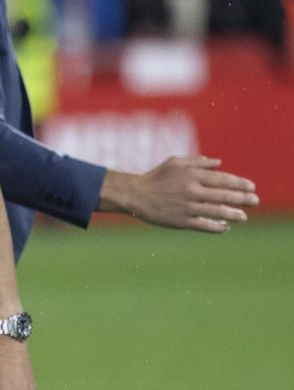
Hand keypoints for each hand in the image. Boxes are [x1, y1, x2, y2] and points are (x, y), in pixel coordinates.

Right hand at [99, 156, 257, 232]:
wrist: (135, 195)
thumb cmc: (156, 177)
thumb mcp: (175, 162)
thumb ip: (198, 162)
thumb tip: (219, 163)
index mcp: (192, 175)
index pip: (223, 179)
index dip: (240, 183)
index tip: (251, 187)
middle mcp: (192, 191)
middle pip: (225, 196)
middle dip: (243, 199)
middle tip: (255, 201)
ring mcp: (187, 207)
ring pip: (218, 212)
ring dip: (234, 215)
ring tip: (244, 216)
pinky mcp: (181, 221)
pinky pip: (204, 225)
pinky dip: (217, 227)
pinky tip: (226, 227)